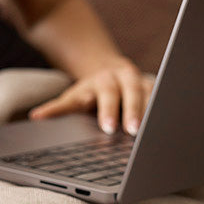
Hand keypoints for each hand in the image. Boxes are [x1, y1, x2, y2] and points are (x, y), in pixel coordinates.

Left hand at [28, 60, 153, 135]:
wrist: (109, 71)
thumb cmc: (90, 93)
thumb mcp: (73, 97)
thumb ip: (58, 108)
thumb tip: (36, 117)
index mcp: (102, 81)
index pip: (104, 95)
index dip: (107, 111)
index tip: (108, 128)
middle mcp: (123, 78)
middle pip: (129, 92)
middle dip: (132, 111)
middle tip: (132, 131)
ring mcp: (141, 82)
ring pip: (150, 94)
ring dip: (152, 113)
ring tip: (155, 132)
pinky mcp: (156, 88)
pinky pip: (163, 99)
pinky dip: (164, 112)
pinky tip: (168, 127)